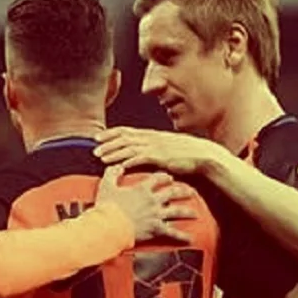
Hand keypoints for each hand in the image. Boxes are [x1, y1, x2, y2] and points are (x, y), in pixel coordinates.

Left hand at [94, 127, 236, 177]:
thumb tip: (143, 153)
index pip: (127, 131)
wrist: (204, 156)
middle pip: (124, 137)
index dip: (111, 133)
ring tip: (100, 157)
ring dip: (113, 152)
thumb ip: (154, 148)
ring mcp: (155, 147)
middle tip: (93, 148)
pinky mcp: (160, 157)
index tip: (98, 137)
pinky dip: (128, 161)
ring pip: (128, 147)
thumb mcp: (167, 148)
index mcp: (152, 135)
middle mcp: (151, 138)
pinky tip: (118, 166)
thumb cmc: (186, 154)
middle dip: (107, 142)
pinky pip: (140, 158)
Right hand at [95, 163, 196, 242]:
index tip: (169, 178)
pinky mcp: (156, 229)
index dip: (164, 177)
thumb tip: (117, 166)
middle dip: (183, 191)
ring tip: (195, 213)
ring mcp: (157, 215)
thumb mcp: (106, 186)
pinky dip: (182, 237)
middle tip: (191, 192)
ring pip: (177, 211)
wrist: (109, 226)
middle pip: (173, 193)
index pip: (158, 179)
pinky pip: (173, 233)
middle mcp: (153, 200)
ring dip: (187, 212)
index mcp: (143, 189)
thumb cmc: (107, 207)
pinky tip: (190, 239)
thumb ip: (112, 174)